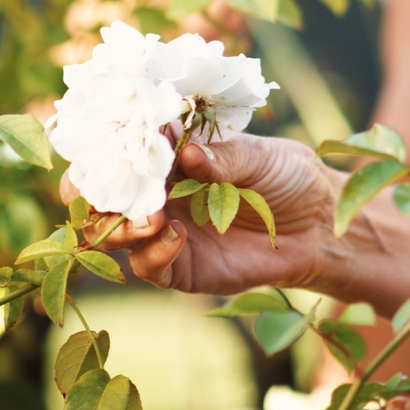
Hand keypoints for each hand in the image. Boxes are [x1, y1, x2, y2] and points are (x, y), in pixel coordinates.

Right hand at [69, 135, 337, 296]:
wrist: (318, 225)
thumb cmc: (288, 176)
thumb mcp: (262, 157)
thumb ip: (224, 157)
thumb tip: (185, 152)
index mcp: (169, 155)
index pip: (119, 149)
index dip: (106, 146)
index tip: (112, 142)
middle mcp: (157, 193)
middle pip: (97, 196)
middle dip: (91, 193)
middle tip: (111, 190)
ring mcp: (163, 230)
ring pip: (111, 234)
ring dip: (119, 226)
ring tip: (148, 217)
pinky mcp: (179, 266)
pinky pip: (148, 265)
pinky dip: (152, 252)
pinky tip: (175, 235)